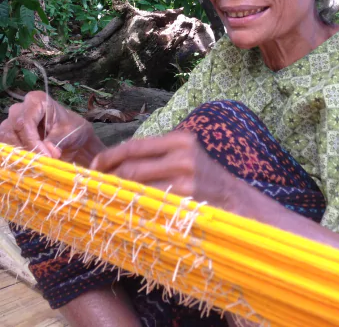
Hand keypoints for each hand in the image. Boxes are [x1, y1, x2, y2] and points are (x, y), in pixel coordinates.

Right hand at [0, 91, 104, 166]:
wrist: (70, 134)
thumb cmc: (71, 129)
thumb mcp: (68, 134)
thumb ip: (56, 142)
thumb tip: (49, 153)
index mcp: (36, 100)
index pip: (25, 121)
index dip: (32, 141)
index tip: (45, 156)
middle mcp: (20, 108)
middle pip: (12, 129)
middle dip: (27, 148)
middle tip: (42, 161)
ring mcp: (12, 120)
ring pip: (5, 138)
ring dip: (20, 152)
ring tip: (37, 160)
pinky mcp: (9, 133)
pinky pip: (5, 145)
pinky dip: (15, 154)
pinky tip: (29, 160)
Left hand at [91, 131, 236, 207]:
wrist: (233, 198)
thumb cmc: (203, 176)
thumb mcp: (184, 155)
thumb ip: (156, 155)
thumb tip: (115, 163)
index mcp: (180, 139)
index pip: (134, 145)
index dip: (109, 156)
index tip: (94, 166)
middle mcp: (183, 155)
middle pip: (132, 166)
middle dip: (108, 178)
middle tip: (95, 187)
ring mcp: (186, 178)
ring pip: (138, 186)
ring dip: (118, 194)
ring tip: (106, 198)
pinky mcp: (187, 199)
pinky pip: (150, 202)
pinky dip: (134, 206)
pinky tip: (127, 210)